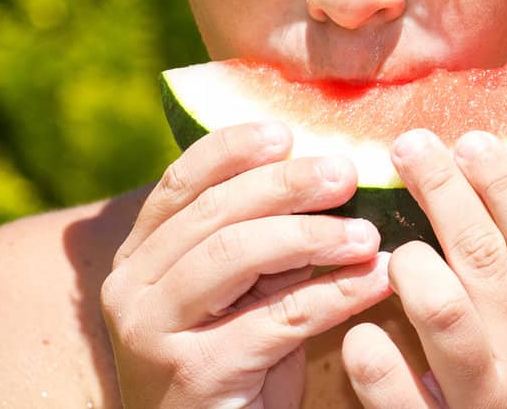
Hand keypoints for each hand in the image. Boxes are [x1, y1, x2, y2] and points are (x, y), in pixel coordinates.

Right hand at [100, 120, 395, 408]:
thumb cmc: (237, 370)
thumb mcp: (238, 295)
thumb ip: (259, 238)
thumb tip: (325, 170)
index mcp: (138, 258)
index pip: (181, 182)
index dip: (233, 148)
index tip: (286, 130)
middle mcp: (131, 289)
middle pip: (214, 212)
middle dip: (287, 185)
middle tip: (347, 173)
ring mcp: (153, 333)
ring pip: (237, 254)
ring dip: (313, 236)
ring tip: (368, 234)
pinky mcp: (193, 375)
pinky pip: (275, 319)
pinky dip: (334, 294)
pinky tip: (375, 282)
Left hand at [341, 129, 506, 407]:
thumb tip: (495, 189)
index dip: (504, 182)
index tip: (470, 137)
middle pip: (484, 256)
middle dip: (442, 190)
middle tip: (407, 146)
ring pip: (440, 306)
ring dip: (409, 263)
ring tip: (392, 250)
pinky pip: (389, 382)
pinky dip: (368, 348)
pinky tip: (359, 334)